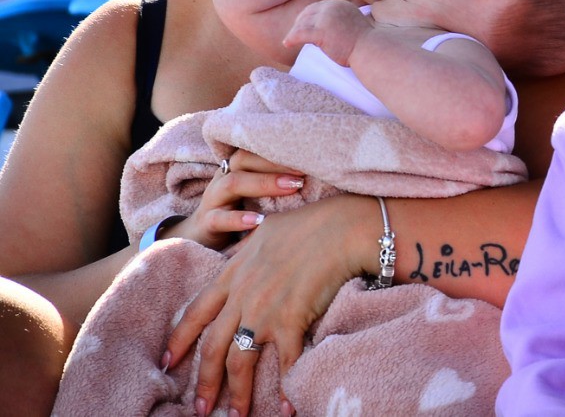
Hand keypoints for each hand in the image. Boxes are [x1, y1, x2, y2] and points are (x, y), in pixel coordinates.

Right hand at [164, 149, 306, 250]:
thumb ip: (283, 182)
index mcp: (239, 167)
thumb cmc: (242, 210)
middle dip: (277, 163)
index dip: (282, 148)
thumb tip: (325, 175)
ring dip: (263, 184)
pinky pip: (219, 218)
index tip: (312, 152)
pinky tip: (259, 222)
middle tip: (306, 170)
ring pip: (233, 183)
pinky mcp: (206, 223)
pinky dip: (239, 219)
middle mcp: (225, 177)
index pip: (257, 147)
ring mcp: (213, 199)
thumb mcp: (261, 194)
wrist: (203, 237)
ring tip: (292, 187)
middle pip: (246, 160)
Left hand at [165, 193, 370, 416]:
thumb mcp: (267, 230)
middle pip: (213, 346)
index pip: (197, 311)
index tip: (167, 361)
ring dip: (237, 393)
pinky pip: (285, 363)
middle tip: (200, 408)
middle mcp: (243, 296)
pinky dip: (286, 389)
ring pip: (240, 361)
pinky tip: (287, 409)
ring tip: (237, 415)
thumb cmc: (310, 223)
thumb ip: (249, 248)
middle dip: (205, 381)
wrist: (340, 228)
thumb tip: (244, 250)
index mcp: (234, 273)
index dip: (179, 339)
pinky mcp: (291, 320)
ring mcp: (264, 310)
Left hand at [284, 0, 370, 66]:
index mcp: (339, 4)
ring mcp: (326, 18)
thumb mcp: (353, 23)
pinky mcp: (321, 31)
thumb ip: (344, 20)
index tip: (303, 25)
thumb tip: (335, 28)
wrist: (370, 49)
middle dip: (299, 23)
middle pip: (308, 13)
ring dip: (294, 32)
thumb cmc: (365, 42)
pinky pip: (300, 34)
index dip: (307, 16)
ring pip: (303, 24)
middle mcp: (332, 7)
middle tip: (293, 33)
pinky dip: (292, 39)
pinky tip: (287, 43)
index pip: (317, 7)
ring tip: (288, 41)